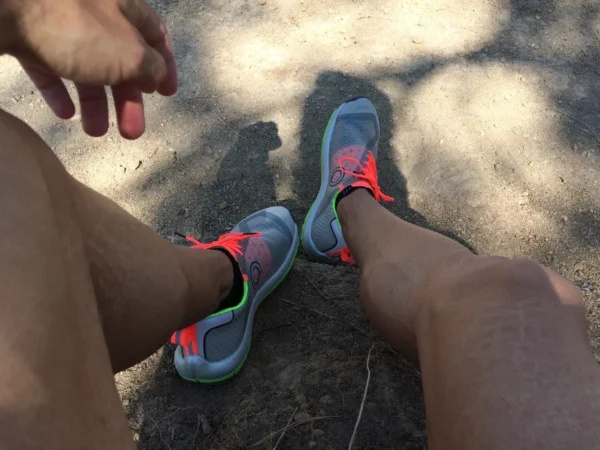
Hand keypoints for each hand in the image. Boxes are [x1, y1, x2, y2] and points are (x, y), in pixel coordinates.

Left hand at [2, 0, 177, 138]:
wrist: (4, 9)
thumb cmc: (77, 28)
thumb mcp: (130, 55)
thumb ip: (150, 68)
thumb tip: (155, 77)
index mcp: (123, 5)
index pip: (155, 34)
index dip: (164, 66)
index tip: (166, 94)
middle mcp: (93, 10)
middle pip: (120, 58)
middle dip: (127, 100)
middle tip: (132, 131)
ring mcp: (58, 21)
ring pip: (86, 66)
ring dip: (95, 103)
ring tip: (95, 132)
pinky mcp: (27, 33)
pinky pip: (49, 65)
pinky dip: (60, 91)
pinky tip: (65, 113)